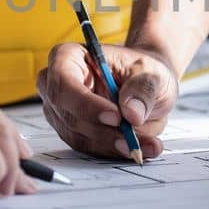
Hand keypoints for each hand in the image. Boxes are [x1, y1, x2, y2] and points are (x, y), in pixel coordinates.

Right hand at [36, 43, 176, 159]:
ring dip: (110, 144)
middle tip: (132, 139)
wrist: (146, 86)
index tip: (116, 117)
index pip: (63, 82)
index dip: (86, 104)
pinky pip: (87, 148)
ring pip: (77, 136)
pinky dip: (111, 151)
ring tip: (141, 145)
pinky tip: (135, 149)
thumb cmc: (142, 71)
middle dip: (102, 131)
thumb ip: (143, 89)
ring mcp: (61, 111)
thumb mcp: (151, 73)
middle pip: (67, 114)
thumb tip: (132, 114)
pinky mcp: (72, 133)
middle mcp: (57, 85)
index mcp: (69, 57)